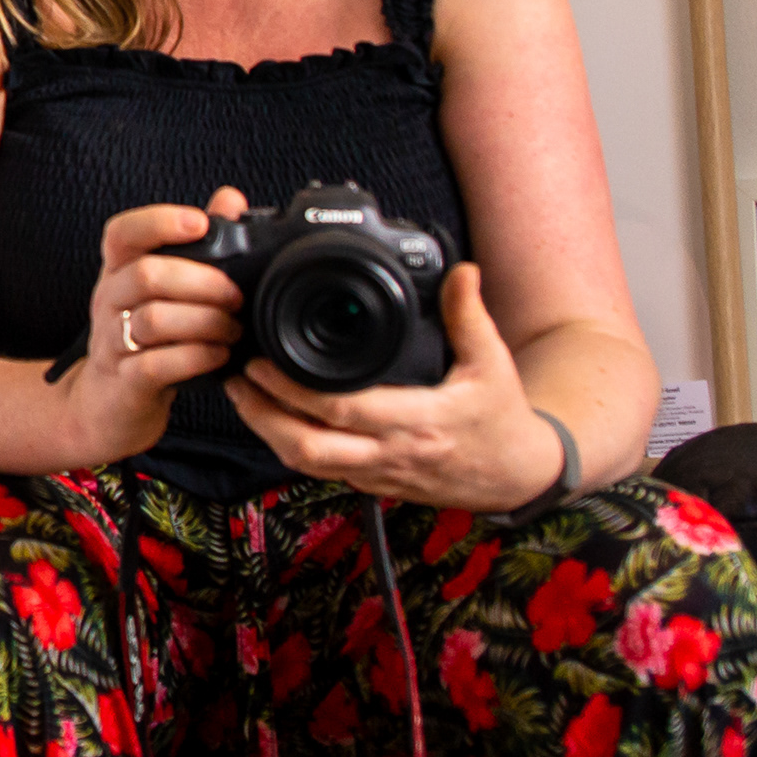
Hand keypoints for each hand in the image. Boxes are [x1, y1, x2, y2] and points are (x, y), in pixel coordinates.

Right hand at [70, 189, 247, 463]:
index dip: (159, 221)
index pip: (123, 232)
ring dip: (206, 322)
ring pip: (154, 320)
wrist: (108, 406)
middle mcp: (109, 301)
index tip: (201, 223)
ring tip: (233, 330)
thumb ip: (198, 244)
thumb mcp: (166, 290)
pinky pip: (157, 365)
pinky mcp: (125, 381)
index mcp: (118, 271)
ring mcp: (112, 342)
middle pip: (147, 274)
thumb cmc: (144, 341)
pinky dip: (196, 358)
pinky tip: (218, 356)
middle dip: (202, 282)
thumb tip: (230, 200)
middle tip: (236, 297)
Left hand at [225, 262, 563, 511]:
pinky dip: (292, 447)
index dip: (292, 392)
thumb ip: (469, 315)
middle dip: (262, 415)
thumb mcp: (492, 362)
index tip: (261, 364)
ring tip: (243, 397)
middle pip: (308, 448)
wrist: (518, 475)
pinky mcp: (375, 485)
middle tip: (238, 379)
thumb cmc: (502, 418)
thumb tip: (460, 271)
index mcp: (418, 423)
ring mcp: (379, 474)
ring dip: (268, 434)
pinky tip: (274, 420)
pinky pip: (322, 471)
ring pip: (307, 466)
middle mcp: (392, 454)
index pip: (341, 411)